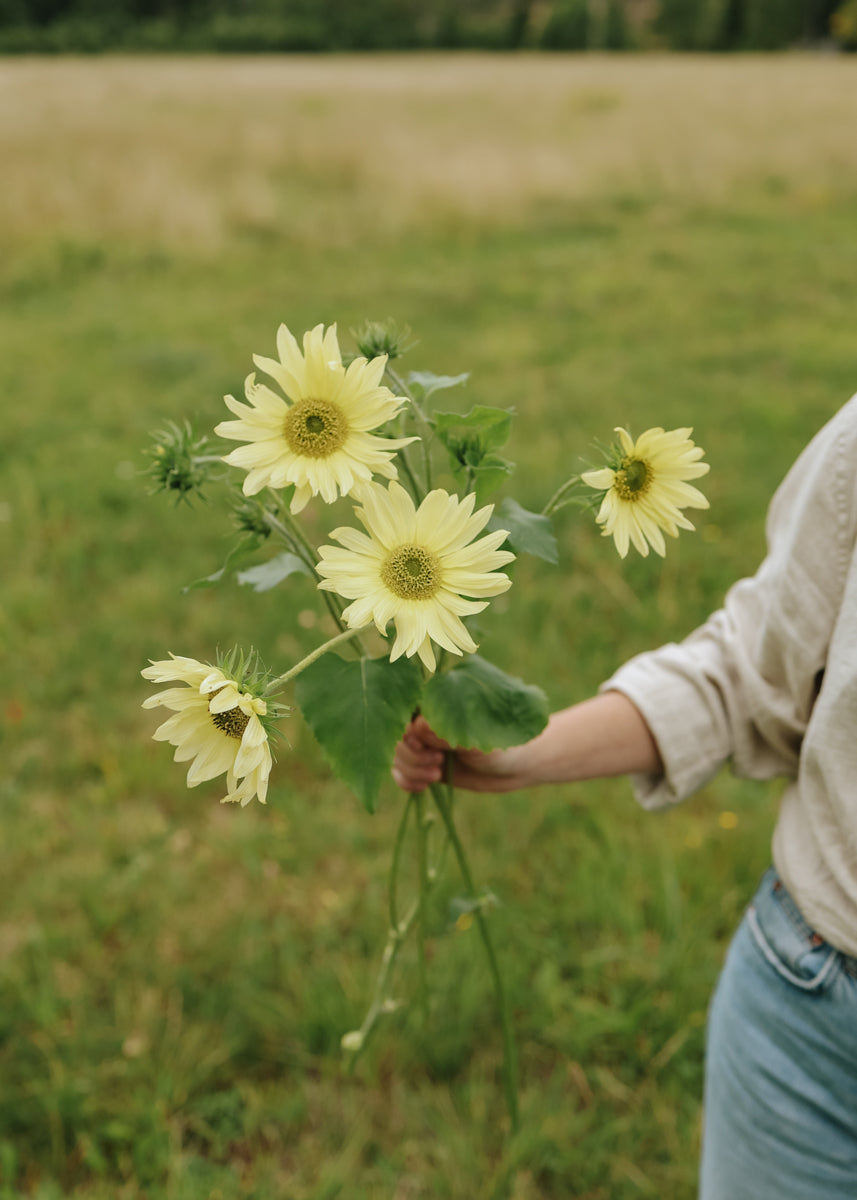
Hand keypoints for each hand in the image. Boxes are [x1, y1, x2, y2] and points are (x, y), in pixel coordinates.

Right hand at [392, 715, 524, 793]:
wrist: (518, 766)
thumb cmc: (504, 744)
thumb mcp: (478, 739)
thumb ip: (448, 732)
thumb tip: (417, 725)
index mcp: (439, 703)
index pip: (405, 714)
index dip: (408, 735)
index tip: (426, 748)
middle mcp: (428, 721)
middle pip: (398, 738)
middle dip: (413, 756)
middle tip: (438, 764)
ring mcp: (426, 743)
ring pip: (398, 756)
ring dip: (411, 770)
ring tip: (436, 775)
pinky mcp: (427, 764)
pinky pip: (401, 772)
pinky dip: (406, 781)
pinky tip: (422, 788)